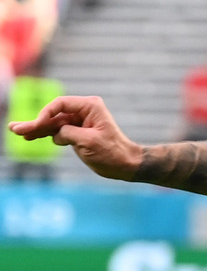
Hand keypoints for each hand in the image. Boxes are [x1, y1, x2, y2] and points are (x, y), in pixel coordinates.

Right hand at [7, 95, 142, 179]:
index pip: (60, 105)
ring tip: (18, 132)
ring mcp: (79, 122)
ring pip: (52, 124)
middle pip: (53, 114)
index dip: (45, 114)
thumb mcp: (89, 142)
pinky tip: (30, 137)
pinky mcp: (76, 133)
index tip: (38, 127)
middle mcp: (84, 111)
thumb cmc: (113, 152)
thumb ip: (68, 133)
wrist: (126, 164)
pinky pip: (56, 131)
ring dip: (36, 129)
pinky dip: (44, 134)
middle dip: (35, 122)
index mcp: (90, 107)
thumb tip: (56, 133)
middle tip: (15, 128)